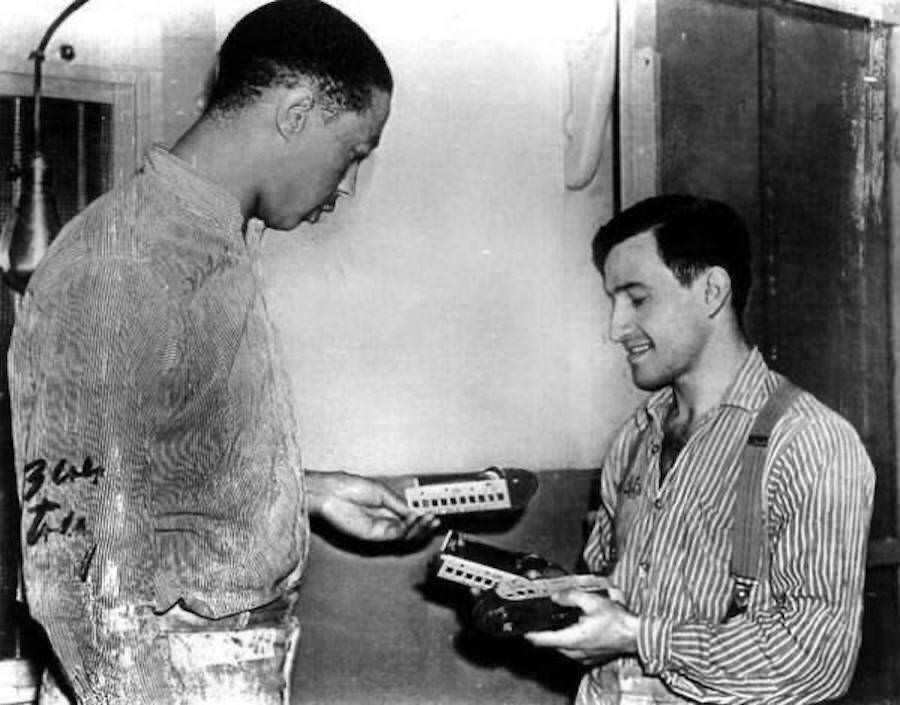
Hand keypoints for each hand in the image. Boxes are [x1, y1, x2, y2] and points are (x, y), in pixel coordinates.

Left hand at [306, 471, 439, 541]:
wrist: (331, 492)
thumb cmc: (348, 487)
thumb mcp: (381, 492)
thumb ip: (398, 504)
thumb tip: (414, 511)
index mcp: (385, 508)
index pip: (407, 518)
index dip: (421, 518)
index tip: (432, 514)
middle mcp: (383, 520)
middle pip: (409, 530)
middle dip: (424, 526)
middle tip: (434, 520)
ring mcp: (378, 528)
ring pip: (405, 536)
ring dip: (419, 528)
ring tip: (429, 519)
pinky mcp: (373, 534)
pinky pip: (396, 535)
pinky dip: (408, 529)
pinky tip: (415, 519)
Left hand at [524, 589, 638, 665]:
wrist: (635, 635)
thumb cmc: (618, 621)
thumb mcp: (592, 601)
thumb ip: (570, 596)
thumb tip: (555, 595)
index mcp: (571, 640)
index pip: (540, 640)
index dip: (528, 632)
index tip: (521, 626)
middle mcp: (573, 652)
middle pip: (549, 642)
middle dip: (544, 628)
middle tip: (541, 613)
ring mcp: (581, 657)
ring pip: (560, 645)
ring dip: (557, 633)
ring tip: (558, 617)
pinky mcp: (587, 657)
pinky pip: (570, 648)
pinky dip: (568, 637)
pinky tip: (573, 625)